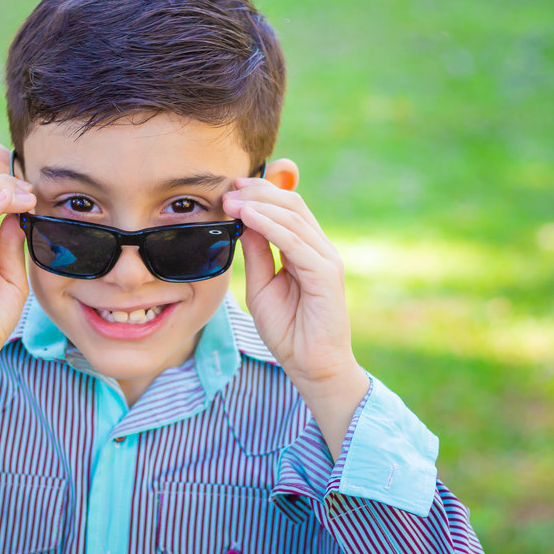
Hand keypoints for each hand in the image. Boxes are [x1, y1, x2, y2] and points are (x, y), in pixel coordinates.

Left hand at [221, 178, 368, 454]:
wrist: (310, 365)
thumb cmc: (288, 329)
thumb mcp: (262, 285)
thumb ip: (256, 253)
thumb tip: (242, 221)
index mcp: (305, 249)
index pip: (286, 207)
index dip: (259, 192)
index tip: (229, 188)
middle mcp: (318, 248)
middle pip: (291, 203)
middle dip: (257, 191)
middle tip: (227, 188)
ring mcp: (325, 259)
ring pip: (293, 216)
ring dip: (258, 204)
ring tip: (230, 200)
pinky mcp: (326, 274)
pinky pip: (295, 241)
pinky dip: (269, 225)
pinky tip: (247, 217)